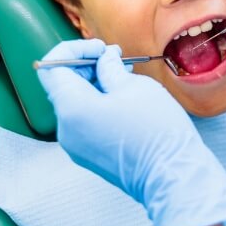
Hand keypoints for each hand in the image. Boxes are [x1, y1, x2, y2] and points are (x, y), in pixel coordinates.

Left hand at [37, 39, 225, 225]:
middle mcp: (66, 129)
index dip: (75, 50)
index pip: (52, 67)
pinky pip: (85, 121)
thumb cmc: (156, 131)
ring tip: (125, 78)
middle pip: (63, 85)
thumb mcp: (133, 87)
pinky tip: (124, 100)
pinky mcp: (89, 155)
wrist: (172, 176)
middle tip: (117, 59)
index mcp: (72, 108)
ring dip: (95, 85)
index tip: (101, 48)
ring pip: (75, 103)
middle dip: (87, 66)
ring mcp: (76, 145)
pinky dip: (98, 104)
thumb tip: (104, 59)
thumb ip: (109, 68)